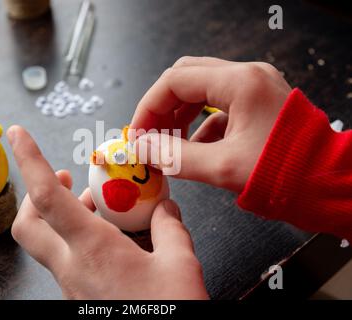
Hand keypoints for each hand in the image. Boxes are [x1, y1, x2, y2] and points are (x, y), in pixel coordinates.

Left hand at [7, 125, 208, 298]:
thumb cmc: (169, 313)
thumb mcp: (181, 265)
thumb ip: (170, 228)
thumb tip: (165, 209)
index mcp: (93, 251)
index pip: (47, 197)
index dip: (30, 161)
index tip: (18, 135)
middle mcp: (73, 268)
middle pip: (29, 224)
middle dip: (38, 193)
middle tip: (65, 178)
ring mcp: (72, 285)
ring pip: (49, 241)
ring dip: (68, 215)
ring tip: (105, 207)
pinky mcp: (80, 296)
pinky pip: (70, 259)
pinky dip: (84, 239)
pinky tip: (117, 240)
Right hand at [130, 57, 291, 192]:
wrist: (331, 185)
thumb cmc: (287, 175)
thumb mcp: (223, 169)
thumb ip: (176, 157)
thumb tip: (143, 149)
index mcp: (240, 83)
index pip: (174, 82)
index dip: (148, 108)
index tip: (136, 135)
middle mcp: (247, 77)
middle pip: (186, 78)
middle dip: (162, 107)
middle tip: (149, 136)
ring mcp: (254, 88)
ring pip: (201, 89)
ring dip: (179, 115)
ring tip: (167, 144)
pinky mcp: (258, 103)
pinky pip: (218, 106)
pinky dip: (199, 124)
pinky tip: (194, 149)